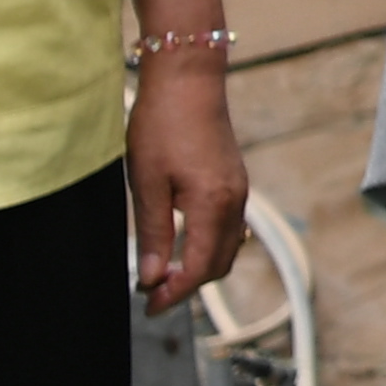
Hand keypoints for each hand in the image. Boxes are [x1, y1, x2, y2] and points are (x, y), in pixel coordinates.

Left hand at [126, 53, 250, 312]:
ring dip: (200, 266)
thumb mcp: (147, 183)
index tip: (149, 305)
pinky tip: (183, 242)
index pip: (200, 268)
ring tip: (165, 273)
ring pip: (227, 246)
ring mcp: (238, 190)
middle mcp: (234, 201)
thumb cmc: (163, 125)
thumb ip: (154, 234)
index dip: (175, 294)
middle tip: (153, 294)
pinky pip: (229, 226)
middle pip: (219, 264)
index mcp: (213, 205)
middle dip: (189, 286)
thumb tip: (152, 278)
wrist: (188, 79)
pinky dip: (209, 245)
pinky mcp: (233, 179)